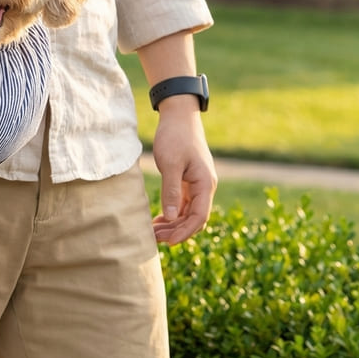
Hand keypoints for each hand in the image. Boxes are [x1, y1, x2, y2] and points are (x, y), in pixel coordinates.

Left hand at [150, 100, 216, 245]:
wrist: (179, 115)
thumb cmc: (175, 136)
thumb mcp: (170, 163)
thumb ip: (172, 191)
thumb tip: (172, 218)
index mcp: (204, 184)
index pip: (199, 217)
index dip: (184, 232)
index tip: (168, 242)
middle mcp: (205, 186)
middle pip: (194, 218)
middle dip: (176, 231)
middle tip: (154, 239)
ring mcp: (197, 184)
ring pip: (188, 212)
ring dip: (173, 224)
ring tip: (154, 233)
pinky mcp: (189, 180)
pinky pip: (184, 203)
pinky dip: (173, 213)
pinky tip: (159, 220)